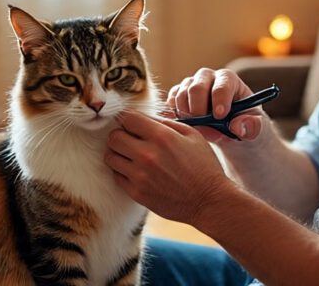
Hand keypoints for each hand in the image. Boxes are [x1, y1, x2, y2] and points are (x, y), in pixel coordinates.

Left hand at [105, 112, 230, 224]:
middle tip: (131, 139)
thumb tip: (145, 117)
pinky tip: (136, 171)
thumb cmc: (203, 165)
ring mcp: (139, 175)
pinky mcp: (136, 192)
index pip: (128, 118)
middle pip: (114, 137)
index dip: (129, 119)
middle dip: (121, 135)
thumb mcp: (192, 135)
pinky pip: (116, 176)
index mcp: (161, 136)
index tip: (134, 124)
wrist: (208, 200)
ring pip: (110, 156)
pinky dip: (123, 171)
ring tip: (131, 155)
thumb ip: (166, 123)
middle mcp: (147, 154)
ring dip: (119, 153)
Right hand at [167, 68, 266, 143]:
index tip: (221, 117)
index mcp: (229, 80)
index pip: (222, 84)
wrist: (231, 132)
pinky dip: (174, 116)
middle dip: (199, 108)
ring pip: (181, 94)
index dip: (220, 99)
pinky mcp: (178, 96)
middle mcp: (208, 78)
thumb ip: (252, 127)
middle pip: (196, 87)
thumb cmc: (245, 126)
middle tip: (205, 126)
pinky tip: (186, 128)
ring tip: (200, 130)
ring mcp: (191, 85)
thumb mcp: (257, 129)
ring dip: (186, 115)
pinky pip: (170, 103)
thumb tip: (238, 127)